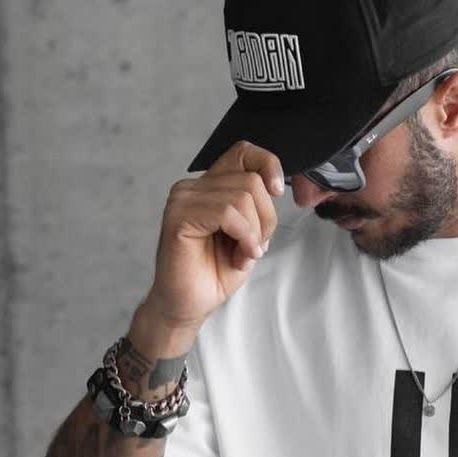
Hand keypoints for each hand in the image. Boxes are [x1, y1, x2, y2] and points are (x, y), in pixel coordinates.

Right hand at [145, 140, 286, 330]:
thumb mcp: (248, 237)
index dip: (267, 164)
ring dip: (254, 233)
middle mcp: (194, 187)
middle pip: (251, 181)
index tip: (278, 191)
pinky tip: (240, 256)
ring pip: (242, 197)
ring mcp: (184, 198)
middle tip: (255, 247)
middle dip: (266, 219)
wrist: (189, 304)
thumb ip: (257, 210)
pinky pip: (227, 213)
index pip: (243, 152)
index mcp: (211, 187)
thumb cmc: (214, 273)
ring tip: (244, 255)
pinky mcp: (179, 216)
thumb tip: (274, 188)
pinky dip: (244, 237)